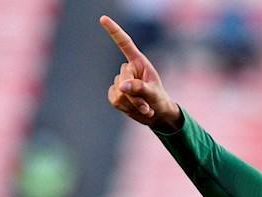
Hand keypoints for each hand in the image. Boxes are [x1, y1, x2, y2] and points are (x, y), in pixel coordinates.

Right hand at [100, 15, 181, 130]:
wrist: (156, 114)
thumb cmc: (158, 100)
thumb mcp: (154, 94)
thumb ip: (140, 88)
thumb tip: (122, 86)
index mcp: (138, 62)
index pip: (124, 44)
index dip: (114, 31)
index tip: (103, 18)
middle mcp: (127, 69)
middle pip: (123, 79)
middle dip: (135, 95)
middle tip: (147, 105)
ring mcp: (119, 81)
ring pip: (119, 92)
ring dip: (133, 103)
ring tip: (144, 107)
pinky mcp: (114, 93)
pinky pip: (115, 99)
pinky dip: (126, 108)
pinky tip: (135, 109)